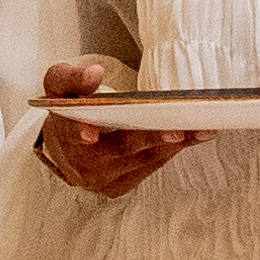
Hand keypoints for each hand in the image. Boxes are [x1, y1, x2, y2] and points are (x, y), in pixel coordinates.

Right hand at [31, 59, 192, 201]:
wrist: (65, 146)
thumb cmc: (67, 111)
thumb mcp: (59, 86)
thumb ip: (72, 78)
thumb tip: (95, 73)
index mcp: (64, 136)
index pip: (72, 134)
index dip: (81, 132)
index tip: (90, 132)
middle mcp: (83, 165)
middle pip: (121, 150)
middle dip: (150, 139)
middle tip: (176, 130)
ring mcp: (104, 180)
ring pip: (143, 160)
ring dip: (173, 144)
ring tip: (200, 128)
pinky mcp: (121, 186)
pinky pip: (151, 167)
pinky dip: (172, 150)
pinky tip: (193, 136)